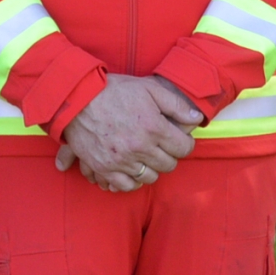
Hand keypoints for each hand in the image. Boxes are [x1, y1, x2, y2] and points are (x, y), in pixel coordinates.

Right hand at [57, 75, 203, 192]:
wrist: (78, 97)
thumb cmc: (114, 90)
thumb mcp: (149, 89)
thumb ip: (176, 105)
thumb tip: (197, 118)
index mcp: (154, 127)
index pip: (183, 148)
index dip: (185, 144)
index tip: (179, 140)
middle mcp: (140, 147)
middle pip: (168, 165)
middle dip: (169, 156)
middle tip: (162, 147)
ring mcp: (122, 160)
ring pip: (150, 177)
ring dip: (152, 169)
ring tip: (146, 157)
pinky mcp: (105, 168)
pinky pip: (127, 186)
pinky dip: (132, 181)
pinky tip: (132, 170)